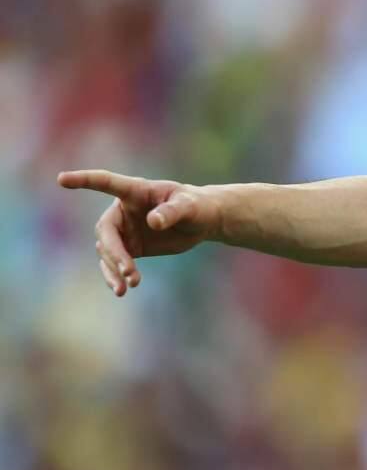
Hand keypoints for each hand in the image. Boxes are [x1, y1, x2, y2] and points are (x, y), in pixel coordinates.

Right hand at [57, 170, 222, 296]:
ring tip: (127, 287)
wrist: (202, 221)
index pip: (106, 182)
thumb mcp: (189, 206)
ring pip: (107, 251)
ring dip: (114, 269)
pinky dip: (114, 276)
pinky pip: (114, 263)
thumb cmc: (196, 205)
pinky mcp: (129, 247)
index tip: (62, 179)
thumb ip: (172, 212)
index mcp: (135, 191)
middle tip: (129, 271)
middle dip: (115, 252)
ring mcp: (124, 230)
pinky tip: (121, 289)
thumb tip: (153, 222)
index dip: (85, 180)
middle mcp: (123, 210)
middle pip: (106, 231)